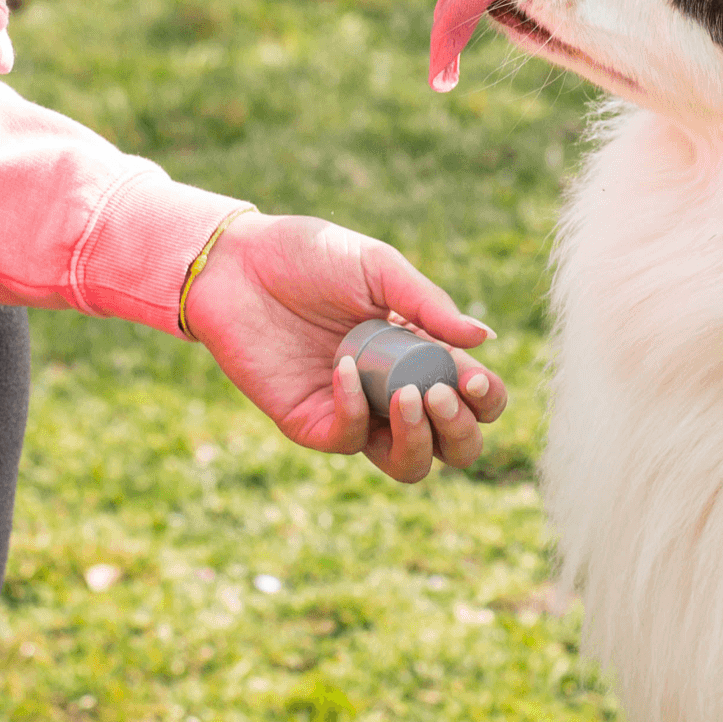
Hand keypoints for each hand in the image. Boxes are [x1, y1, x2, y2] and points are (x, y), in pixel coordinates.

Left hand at [181, 213, 507, 482]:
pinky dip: (354, 409)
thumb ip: (428, 304)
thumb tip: (484, 338)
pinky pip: (347, 440)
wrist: (237, 263)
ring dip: (420, 440)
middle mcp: (394, 391)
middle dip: (460, 430)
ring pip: (408, 464)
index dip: (485, 398)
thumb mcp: (377, 268)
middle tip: (441, 392)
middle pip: (453, 446)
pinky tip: (343, 367)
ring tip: (411, 397)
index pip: (473, 397)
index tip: (471, 377)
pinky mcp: (311, 422)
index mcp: (421, 353)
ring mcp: (354, 412)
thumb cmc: (309, 257)